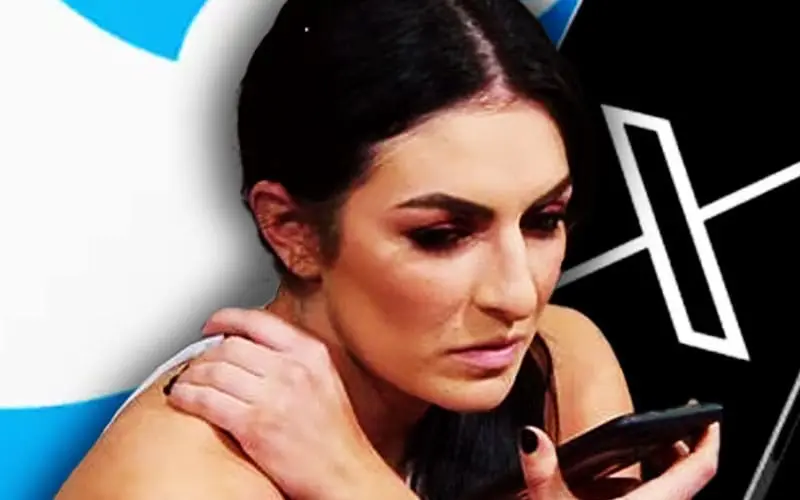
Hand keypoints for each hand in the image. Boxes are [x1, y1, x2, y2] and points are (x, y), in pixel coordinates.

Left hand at [164, 308, 409, 499]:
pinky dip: (187, 396)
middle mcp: (293, 369)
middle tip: (196, 362)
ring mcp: (274, 396)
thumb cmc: (335, 435)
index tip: (213, 325)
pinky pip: (208, 401)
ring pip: (214, 371)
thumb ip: (293, 359)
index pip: (258, 321)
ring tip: (184, 381)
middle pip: (231, 346)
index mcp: (310, 353)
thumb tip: (253, 346)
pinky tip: (181, 398)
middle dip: (205, 354)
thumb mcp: (323, 380)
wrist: (345, 474)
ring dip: (191, 374)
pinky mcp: (255, 425)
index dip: (226, 319)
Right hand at [518, 422, 719, 498]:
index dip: (708, 439)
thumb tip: (533, 439)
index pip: (701, 469)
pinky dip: (635, 498)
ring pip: (664, 499)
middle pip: (685, 481)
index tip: (707, 416)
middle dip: (672, 452)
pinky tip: (607, 498)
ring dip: (651, 477)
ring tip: (627, 462)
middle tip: (657, 432)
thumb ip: (544, 475)